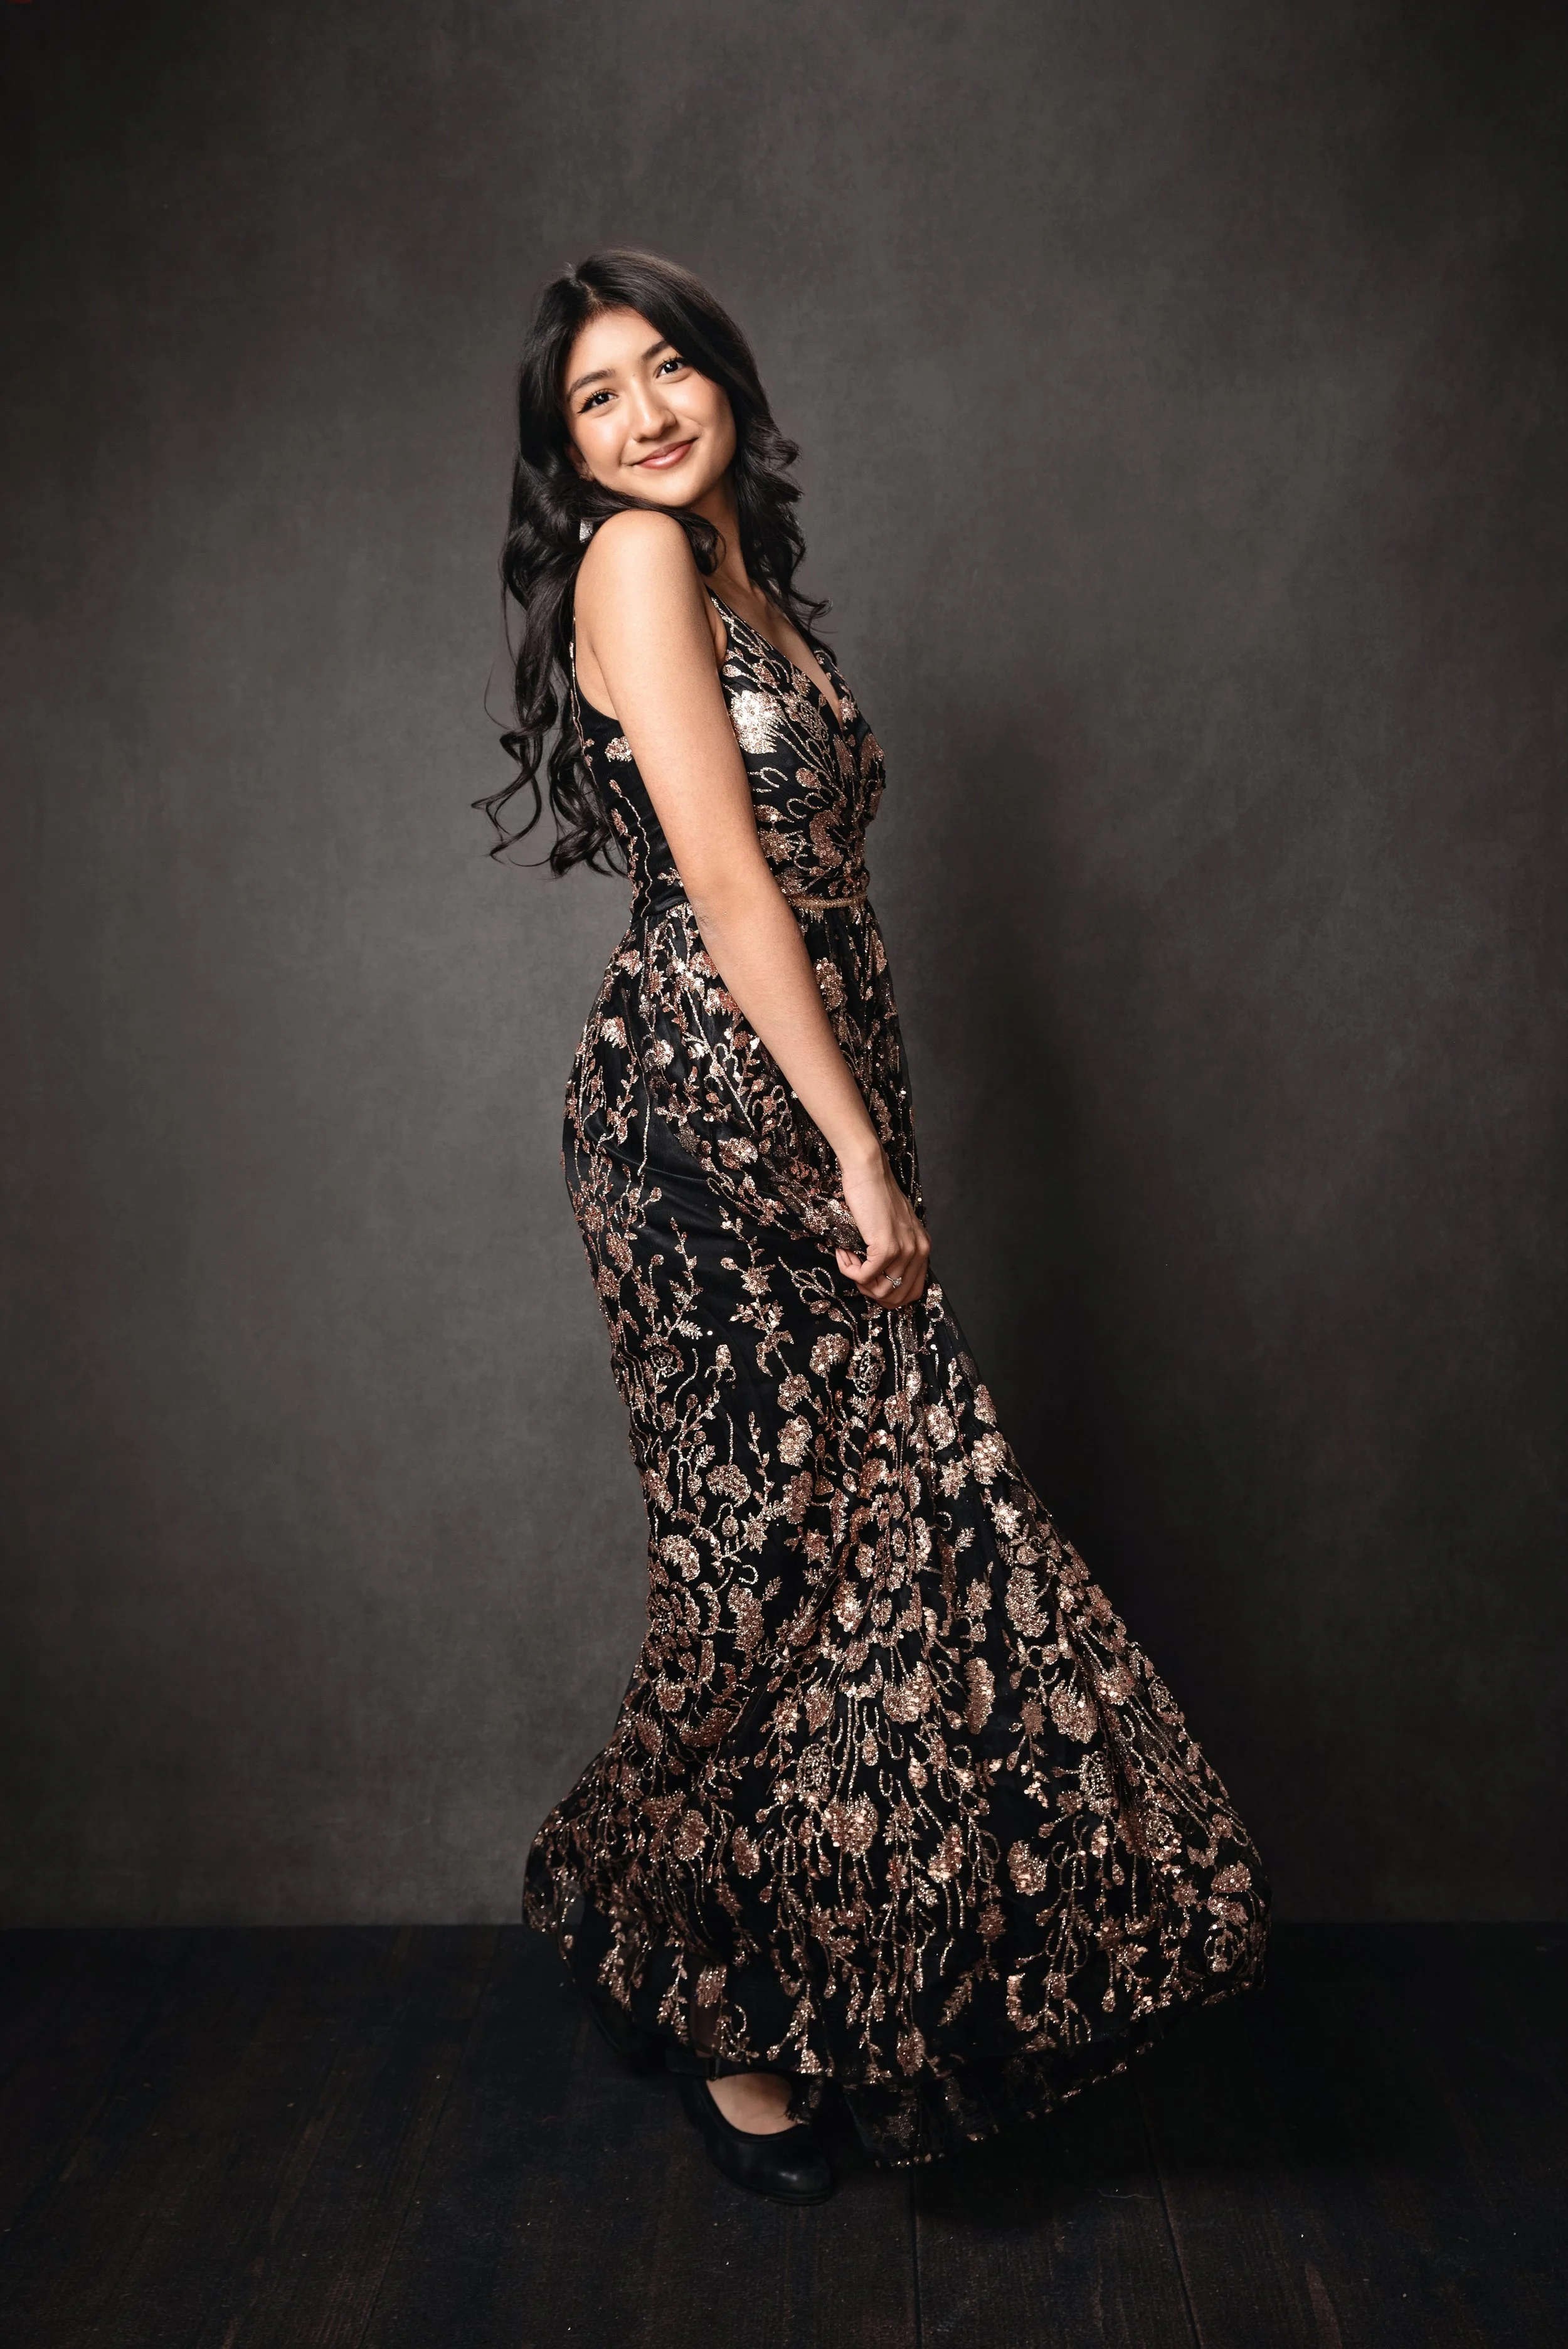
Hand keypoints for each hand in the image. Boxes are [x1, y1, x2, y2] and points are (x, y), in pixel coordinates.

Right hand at [835, 1149, 931, 1306]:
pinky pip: (865, 1276)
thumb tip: (879, 1278)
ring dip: (857, 1279)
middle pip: (897, 1297)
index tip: (869, 1281)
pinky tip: (843, 1253)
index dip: (887, 1295)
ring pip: (880, 1290)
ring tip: (848, 1257)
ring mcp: (904, 1250)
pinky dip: (849, 1270)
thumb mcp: (894, 1227)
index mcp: (922, 1248)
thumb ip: (896, 1250)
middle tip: (856, 1272)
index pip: (912, 1292)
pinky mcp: (886, 1247)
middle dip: (871, 1292)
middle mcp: (919, 1251)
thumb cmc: (875, 1196)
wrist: (869, 1172)